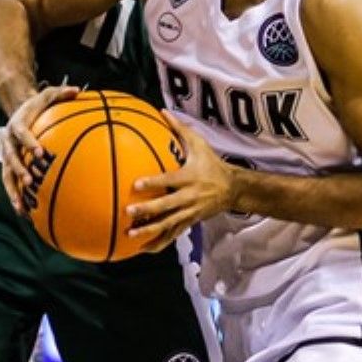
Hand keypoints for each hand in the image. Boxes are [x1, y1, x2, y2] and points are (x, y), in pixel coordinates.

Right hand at [2, 84, 77, 215]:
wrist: (18, 113)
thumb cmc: (37, 107)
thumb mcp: (48, 95)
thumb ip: (61, 93)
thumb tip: (78, 90)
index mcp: (17, 125)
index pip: (21, 133)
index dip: (29, 143)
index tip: (40, 152)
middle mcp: (8, 142)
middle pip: (10, 158)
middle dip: (19, 170)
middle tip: (30, 180)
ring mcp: (7, 157)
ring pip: (7, 176)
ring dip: (13, 192)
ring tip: (22, 207)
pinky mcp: (9, 168)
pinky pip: (11, 185)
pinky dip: (17, 199)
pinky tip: (26, 214)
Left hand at [126, 126, 232, 252]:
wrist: (232, 189)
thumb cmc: (211, 164)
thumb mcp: (199, 144)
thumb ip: (179, 129)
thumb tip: (162, 111)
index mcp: (189, 177)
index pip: (169, 180)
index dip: (153, 182)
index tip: (135, 184)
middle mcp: (189, 197)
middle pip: (166, 206)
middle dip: (148, 211)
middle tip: (129, 212)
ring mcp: (189, 212)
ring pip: (168, 224)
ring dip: (149, 231)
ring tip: (131, 235)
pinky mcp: (189, 222)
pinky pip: (172, 234)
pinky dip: (158, 242)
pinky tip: (142, 249)